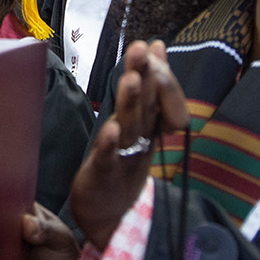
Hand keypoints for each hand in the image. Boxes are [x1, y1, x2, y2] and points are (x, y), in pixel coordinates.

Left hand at [68, 40, 185, 246]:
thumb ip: (149, 87)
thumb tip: (155, 44)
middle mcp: (138, 138)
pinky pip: (108, 158)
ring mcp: (123, 157)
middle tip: (142, 50)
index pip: (156, 95)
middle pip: (144, 104)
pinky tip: (111, 129)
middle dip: (145, 78)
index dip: (155, 72)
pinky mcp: (103, 176)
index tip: (151, 45)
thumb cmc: (123, 163)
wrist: (110, 216)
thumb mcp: (138, 122)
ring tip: (131, 80)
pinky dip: (110, 144)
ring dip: (131, 103)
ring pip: (129, 127)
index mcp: (145, 124)